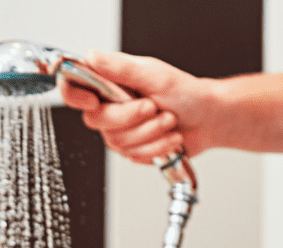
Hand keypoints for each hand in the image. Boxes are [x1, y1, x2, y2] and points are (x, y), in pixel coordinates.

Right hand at [59, 51, 218, 163]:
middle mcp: (111, 107)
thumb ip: (120, 67)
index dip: (74, 95)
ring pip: (117, 142)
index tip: (93, 100)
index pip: (74, 88)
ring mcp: (120, 130)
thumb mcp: (153, 74)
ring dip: (151, 133)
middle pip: (97, 120)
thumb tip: (92, 56)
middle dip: (131, 117)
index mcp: (110, 83)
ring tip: (168, 120)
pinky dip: (157, 147)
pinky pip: (134, 156)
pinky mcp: (132, 149)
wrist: (208, 119)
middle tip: (153, 106)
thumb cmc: (186, 93)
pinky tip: (170, 137)